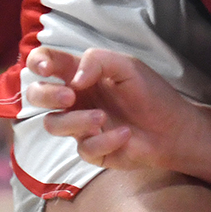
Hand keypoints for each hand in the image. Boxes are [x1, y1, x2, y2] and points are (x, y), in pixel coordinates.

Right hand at [28, 46, 200, 172]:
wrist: (174, 129)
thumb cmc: (151, 94)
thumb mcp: (128, 66)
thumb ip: (97, 61)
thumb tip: (73, 80)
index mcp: (80, 74)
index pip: (46, 62)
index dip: (38, 61)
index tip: (46, 68)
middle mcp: (75, 99)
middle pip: (36, 95)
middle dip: (46, 95)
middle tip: (70, 96)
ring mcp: (80, 126)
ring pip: (53, 124)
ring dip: (76, 120)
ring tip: (103, 117)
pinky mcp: (91, 150)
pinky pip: (83, 147)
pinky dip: (105, 140)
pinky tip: (126, 134)